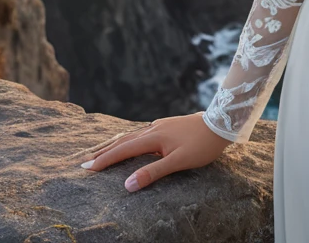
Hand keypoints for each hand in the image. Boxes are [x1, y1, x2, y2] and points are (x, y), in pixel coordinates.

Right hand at [74, 112, 231, 191]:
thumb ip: (153, 172)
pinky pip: (142, 133)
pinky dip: (130, 139)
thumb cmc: (202, 144)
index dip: (105, 160)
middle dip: (105, 151)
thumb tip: (127, 184)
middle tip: (85, 161)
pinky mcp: (169, 125)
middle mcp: (154, 128)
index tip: (86, 169)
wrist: (223, 122)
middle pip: (124, 140)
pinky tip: (132, 141)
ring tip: (102, 151)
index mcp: (154, 137)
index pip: (123, 150)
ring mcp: (162, 125)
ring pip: (133, 135)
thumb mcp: (179, 162)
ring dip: (116, 144)